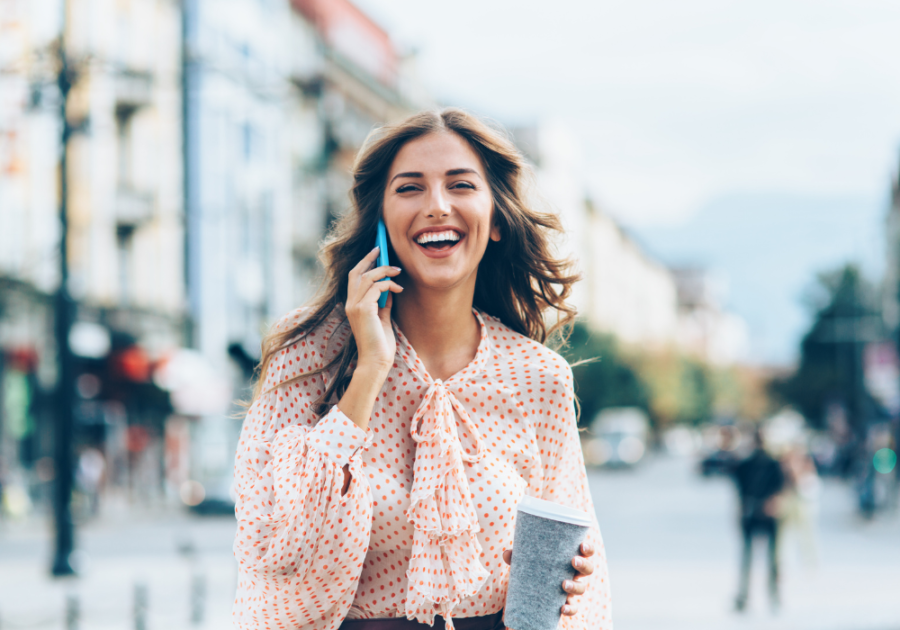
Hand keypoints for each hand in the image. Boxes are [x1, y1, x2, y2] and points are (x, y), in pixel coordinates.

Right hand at [345, 247, 402, 373]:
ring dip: (385, 271)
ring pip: (368, 277)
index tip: (376, 252)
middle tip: (383, 249)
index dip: (364, 263)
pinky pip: (376, 287)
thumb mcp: (382, 318)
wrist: (376, 361)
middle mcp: (350, 303)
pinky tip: (398, 289)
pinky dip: (389, 284)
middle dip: (370, 258)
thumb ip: (383, 303)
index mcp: (353, 305)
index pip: (354, 277)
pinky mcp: (363, 309)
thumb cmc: (380, 344)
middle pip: (357, 272)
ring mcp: (355, 306)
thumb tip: (389, 289)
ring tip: (398, 271)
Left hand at [502, 540, 594, 616]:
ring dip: (575, 586)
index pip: (585, 552)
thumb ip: (518, 557)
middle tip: (573, 561)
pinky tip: (562, 608)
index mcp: (569, 558)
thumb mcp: (527, 560)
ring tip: (564, 584)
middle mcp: (574, 573)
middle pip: (588, 569)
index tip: (582, 545)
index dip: (588, 548)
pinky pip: (573, 608)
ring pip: (582, 588)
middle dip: (584, 565)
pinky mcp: (566, 603)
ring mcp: (572, 589)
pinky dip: (570, 608)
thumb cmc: (535, 568)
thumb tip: (507, 554)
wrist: (531, 590)